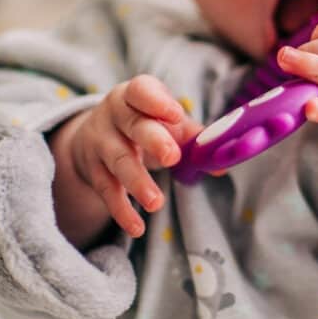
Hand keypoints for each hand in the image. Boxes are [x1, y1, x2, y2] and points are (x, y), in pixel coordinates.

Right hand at [49, 75, 202, 242]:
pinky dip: (122, 210)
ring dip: (138, 182)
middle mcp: (115, 115)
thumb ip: (195, 138)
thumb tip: (223, 162)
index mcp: (136, 96)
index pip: (141, 91)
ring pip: (119, 160)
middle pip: (133, 125)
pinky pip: (107, 191)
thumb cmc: (143, 123)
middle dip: (152, 140)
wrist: (95, 136)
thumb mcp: (166, 122)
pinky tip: (137, 228)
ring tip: (156, 203)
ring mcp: (101, 142)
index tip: (176, 114)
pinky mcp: (94, 171)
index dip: (156, 101)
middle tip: (172, 158)